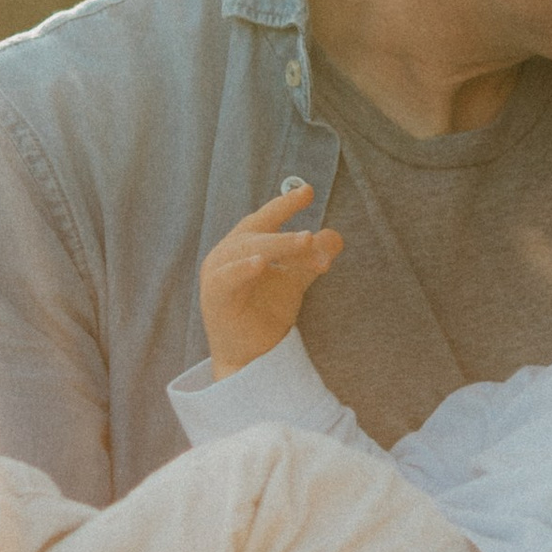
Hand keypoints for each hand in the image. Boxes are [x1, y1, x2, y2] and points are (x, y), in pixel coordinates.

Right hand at [200, 183, 343, 377]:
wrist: (251, 359)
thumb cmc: (265, 315)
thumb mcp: (295, 281)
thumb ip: (313, 257)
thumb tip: (336, 236)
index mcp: (245, 245)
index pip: (266, 219)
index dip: (285, 205)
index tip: (308, 191)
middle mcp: (228, 254)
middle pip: (260, 234)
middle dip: (290, 235)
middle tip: (314, 237)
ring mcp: (218, 275)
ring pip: (248, 251)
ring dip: (277, 245)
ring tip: (304, 241)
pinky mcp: (214, 297)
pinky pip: (227, 278)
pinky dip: (242, 269)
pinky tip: (260, 263)